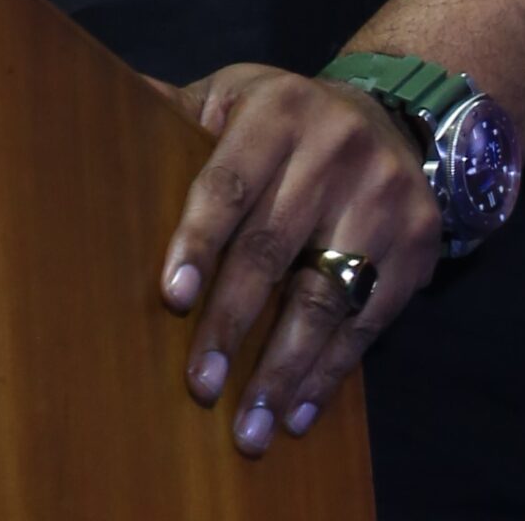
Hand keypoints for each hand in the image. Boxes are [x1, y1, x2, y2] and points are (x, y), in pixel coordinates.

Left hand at [150, 62, 440, 455]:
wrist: (393, 115)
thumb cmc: (285, 119)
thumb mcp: (234, 96)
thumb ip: (177, 113)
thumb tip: (107, 102)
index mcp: (279, 111)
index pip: (231, 183)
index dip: (200, 241)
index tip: (174, 298)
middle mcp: (336, 148)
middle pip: (273, 248)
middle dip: (233, 323)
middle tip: (200, 386)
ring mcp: (384, 196)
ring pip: (325, 296)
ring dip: (283, 369)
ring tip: (250, 428)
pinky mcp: (418, 242)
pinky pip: (368, 321)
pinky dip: (329, 373)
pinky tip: (296, 412)